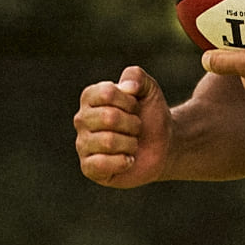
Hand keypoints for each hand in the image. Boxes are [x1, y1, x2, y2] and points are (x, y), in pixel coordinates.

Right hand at [75, 66, 171, 187]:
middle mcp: (81, 120)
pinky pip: (100, 164)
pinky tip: (127, 160)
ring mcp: (83, 144)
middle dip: (133, 123)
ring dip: (130, 143)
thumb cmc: (150, 115)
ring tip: (132, 144)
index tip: (135, 107)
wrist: (163, 145)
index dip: (129, 101)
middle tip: (136, 128)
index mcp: (90, 98)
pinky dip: (122, 162)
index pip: (107, 93)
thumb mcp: (149, 89)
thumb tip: (127, 87)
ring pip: (108, 141)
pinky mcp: (88, 168)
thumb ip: (136, 76)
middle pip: (109, 117)